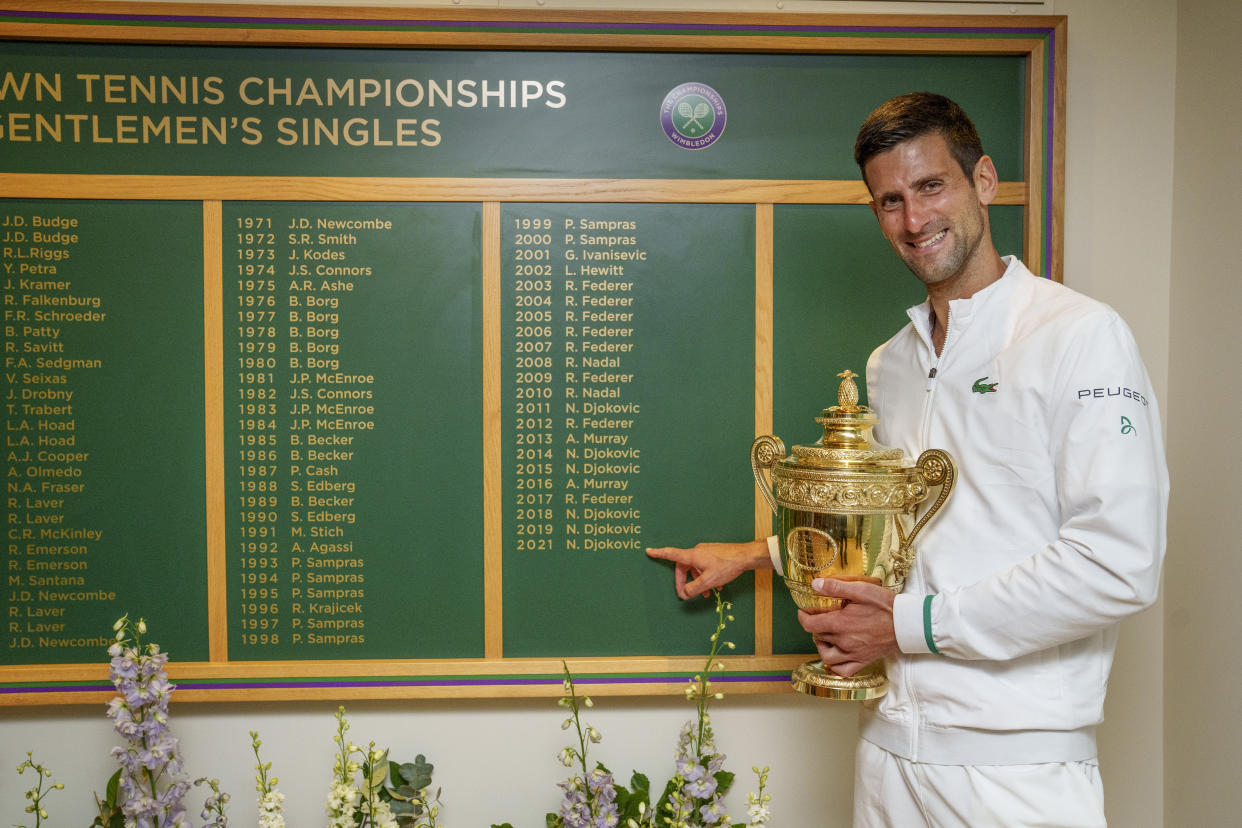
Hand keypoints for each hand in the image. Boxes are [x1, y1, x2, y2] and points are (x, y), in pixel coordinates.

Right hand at [646, 540, 769, 599]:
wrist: (745, 556)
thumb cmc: (727, 566)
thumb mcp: (708, 581)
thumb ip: (694, 588)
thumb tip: (684, 593)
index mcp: (693, 555)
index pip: (672, 554)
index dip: (659, 554)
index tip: (648, 551)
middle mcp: (697, 551)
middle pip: (684, 567)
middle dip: (685, 582)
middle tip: (686, 595)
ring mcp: (706, 552)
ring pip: (696, 568)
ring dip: (699, 582)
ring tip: (707, 594)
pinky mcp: (714, 554)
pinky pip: (705, 566)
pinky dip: (707, 577)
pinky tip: (716, 587)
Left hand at [798, 578, 897, 676]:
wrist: (907, 624)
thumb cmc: (886, 606)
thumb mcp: (861, 590)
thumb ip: (836, 587)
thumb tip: (815, 584)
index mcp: (840, 623)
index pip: (809, 624)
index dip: (803, 617)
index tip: (804, 611)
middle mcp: (844, 641)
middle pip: (818, 637)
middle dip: (814, 627)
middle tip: (819, 617)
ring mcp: (853, 654)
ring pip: (827, 657)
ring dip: (822, 646)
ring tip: (826, 636)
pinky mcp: (863, 661)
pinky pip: (843, 670)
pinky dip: (835, 665)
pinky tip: (837, 655)